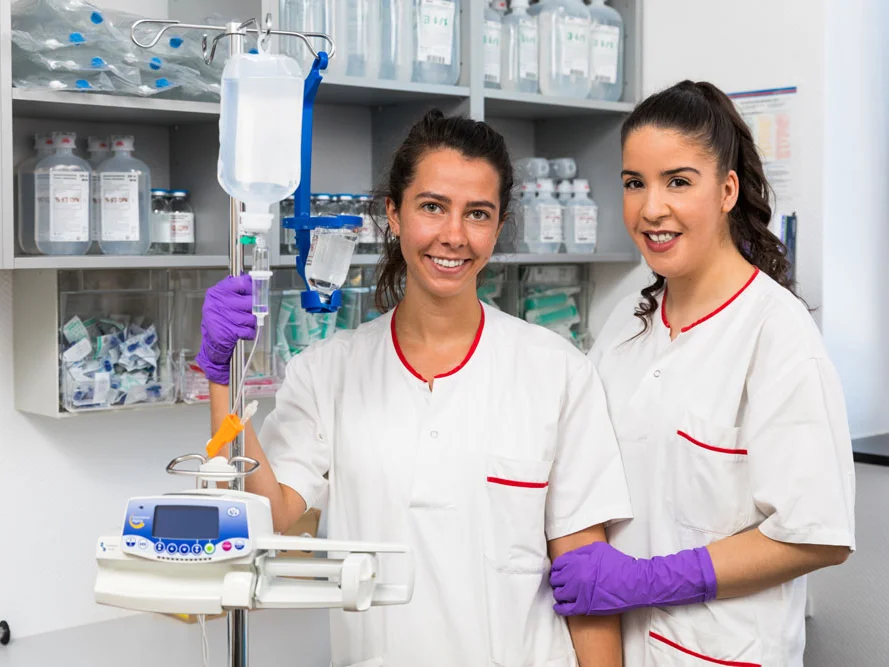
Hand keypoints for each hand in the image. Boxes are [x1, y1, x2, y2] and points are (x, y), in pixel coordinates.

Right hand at [195, 275, 255, 384]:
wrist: (212, 341)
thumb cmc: (220, 318)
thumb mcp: (222, 299)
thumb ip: (236, 289)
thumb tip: (251, 280)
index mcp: (217, 292)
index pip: (242, 283)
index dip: (251, 288)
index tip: (254, 292)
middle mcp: (219, 303)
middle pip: (250, 301)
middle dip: (253, 309)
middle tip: (248, 312)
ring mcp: (224, 317)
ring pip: (251, 317)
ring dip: (250, 323)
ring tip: (242, 324)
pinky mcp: (230, 332)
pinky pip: (250, 330)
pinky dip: (249, 333)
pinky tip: (241, 332)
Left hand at [550, 542, 717, 615]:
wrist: (633, 582)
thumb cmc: (618, 564)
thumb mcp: (599, 549)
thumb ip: (581, 551)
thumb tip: (569, 556)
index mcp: (578, 562)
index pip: (557, 565)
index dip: (558, 568)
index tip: (559, 570)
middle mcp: (575, 577)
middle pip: (556, 579)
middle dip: (558, 580)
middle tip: (561, 581)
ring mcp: (579, 593)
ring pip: (559, 594)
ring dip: (560, 592)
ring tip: (563, 592)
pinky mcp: (585, 607)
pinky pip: (565, 609)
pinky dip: (560, 607)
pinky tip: (561, 605)